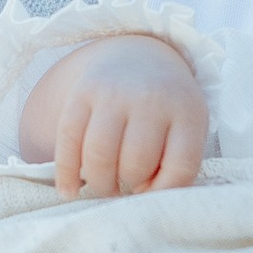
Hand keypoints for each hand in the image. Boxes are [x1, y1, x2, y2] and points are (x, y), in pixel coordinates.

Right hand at [20, 35, 210, 196]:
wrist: (138, 55)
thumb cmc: (166, 109)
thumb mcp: (186, 127)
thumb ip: (176, 164)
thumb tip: (141, 196)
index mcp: (186, 111)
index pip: (181, 165)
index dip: (165, 190)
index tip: (153, 190)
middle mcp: (150, 98)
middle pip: (136, 162)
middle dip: (130, 185)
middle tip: (127, 186)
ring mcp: (114, 93)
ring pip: (99, 155)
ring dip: (100, 183)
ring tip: (105, 186)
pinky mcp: (82, 93)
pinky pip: (68, 140)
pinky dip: (65, 173)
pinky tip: (69, 190)